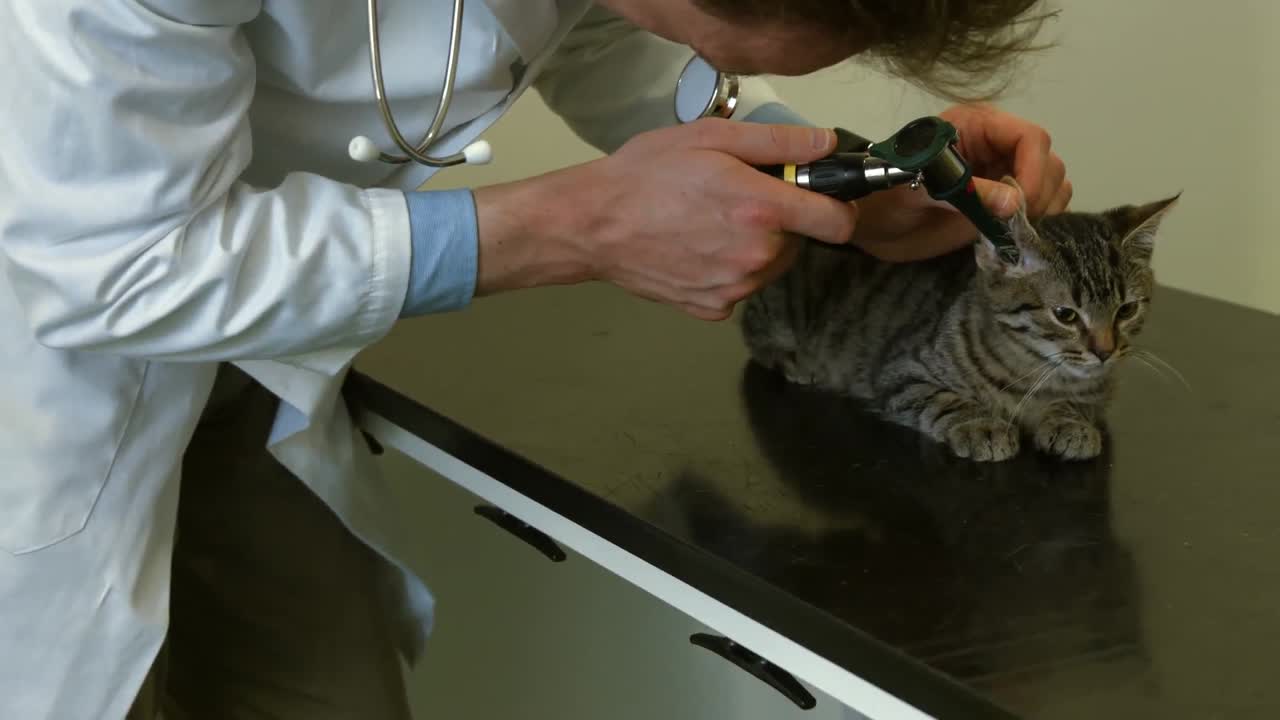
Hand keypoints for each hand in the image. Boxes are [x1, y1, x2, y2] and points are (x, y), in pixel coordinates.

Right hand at [473, 118, 858, 320]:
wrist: (593, 225)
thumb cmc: (645, 175)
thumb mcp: (712, 138)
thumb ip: (779, 142)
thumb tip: (826, 144)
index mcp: (762, 210)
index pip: (838, 222)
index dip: (836, 204)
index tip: (820, 195)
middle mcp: (756, 257)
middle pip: (800, 241)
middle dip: (781, 219)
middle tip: (735, 196)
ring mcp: (735, 288)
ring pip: (770, 265)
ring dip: (755, 245)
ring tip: (709, 220)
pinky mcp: (712, 308)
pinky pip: (740, 286)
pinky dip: (727, 268)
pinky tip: (695, 246)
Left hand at [848, 104, 1070, 261]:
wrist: (873, 226)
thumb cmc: (886, 200)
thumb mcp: (917, 190)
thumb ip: (964, 193)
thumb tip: (1014, 203)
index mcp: (976, 126)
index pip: (1029, 137)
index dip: (1033, 170)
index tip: (1020, 205)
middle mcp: (997, 144)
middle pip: (1048, 160)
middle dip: (1038, 193)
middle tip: (1012, 222)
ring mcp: (1005, 172)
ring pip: (1054, 181)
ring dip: (1043, 207)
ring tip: (1009, 227)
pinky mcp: (1007, 199)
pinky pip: (1046, 203)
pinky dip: (1041, 219)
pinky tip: (1013, 231)